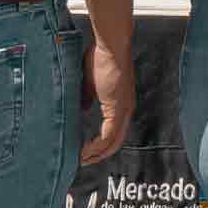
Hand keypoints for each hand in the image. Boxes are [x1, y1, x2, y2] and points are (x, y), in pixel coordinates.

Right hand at [79, 37, 138, 166]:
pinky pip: (109, 135)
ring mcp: (124, 110)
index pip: (112, 131)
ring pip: (113, 142)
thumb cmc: (100, 57)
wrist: (110, 45)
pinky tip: (86, 151)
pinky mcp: (119, 108)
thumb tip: (82, 110)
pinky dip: (97, 146)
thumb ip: (87, 98)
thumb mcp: (90, 82)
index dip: (100, 144)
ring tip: (81, 161)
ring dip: (97, 154)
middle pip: (115, 142)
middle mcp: (126, 110)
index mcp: (120, 104)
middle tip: (83, 162)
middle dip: (99, 155)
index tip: (85, 151)